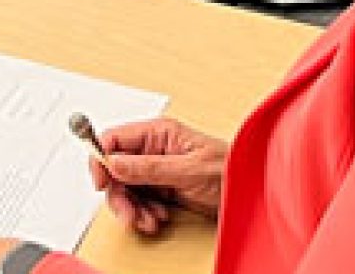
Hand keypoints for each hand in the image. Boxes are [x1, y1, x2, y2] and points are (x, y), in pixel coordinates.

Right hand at [90, 117, 227, 233]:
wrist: (254, 195)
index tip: (101, 181)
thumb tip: (115, 163)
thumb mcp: (189, 169)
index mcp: (157, 133)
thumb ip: (150, 167)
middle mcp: (153, 149)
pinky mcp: (162, 188)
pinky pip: (139, 201)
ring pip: (124, 188)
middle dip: (118, 193)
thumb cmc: (231, 170)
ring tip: (147, 221)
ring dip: (131, 208)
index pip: (113, 139)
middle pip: (115, 168)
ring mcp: (156, 170)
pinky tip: (157, 219)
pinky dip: (143, 214)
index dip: (101, 159)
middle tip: (128, 213)